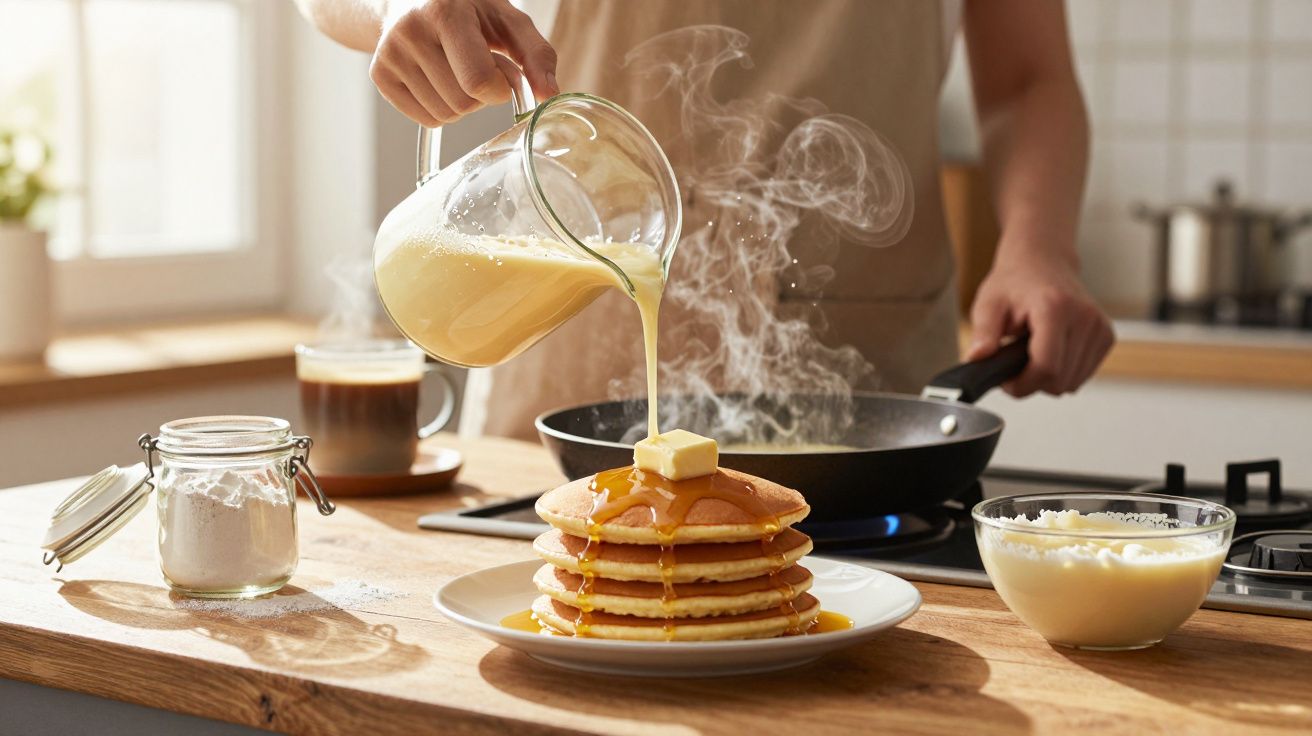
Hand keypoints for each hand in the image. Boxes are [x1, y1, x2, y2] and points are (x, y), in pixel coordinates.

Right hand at [370, 0, 558, 126]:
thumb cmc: (469, 9)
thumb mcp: (508, 19)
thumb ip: (537, 54)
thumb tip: (549, 95)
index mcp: (445, 12)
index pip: (478, 81)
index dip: (499, 87)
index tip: (500, 70)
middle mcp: (410, 32)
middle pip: (463, 103)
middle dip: (482, 95)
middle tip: (478, 65)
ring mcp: (390, 55)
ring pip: (446, 115)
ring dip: (464, 103)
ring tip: (458, 70)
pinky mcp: (380, 76)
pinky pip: (427, 119)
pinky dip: (443, 109)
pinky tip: (440, 79)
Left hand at [966, 251, 1113, 396]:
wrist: (1042, 261)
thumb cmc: (1015, 282)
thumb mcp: (988, 304)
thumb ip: (983, 333)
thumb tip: (976, 358)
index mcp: (1055, 308)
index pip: (1046, 368)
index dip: (1022, 384)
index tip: (1005, 380)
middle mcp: (1084, 317)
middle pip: (1060, 380)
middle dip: (1032, 382)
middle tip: (1014, 364)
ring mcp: (1099, 327)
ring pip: (1073, 382)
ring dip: (1049, 378)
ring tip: (1031, 354)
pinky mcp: (1106, 335)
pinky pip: (1083, 375)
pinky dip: (1064, 372)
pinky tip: (1050, 351)